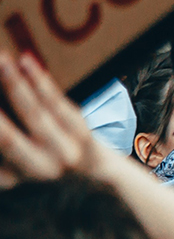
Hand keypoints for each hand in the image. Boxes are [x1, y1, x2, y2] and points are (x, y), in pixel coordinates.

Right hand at [0, 53, 106, 188]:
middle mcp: (41, 169)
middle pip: (7, 138)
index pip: (2, 144)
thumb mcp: (14, 172)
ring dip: (14, 83)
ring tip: (1, 59)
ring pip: (34, 112)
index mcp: (15, 178)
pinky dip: (41, 82)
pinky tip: (26, 62)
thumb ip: (3, 161)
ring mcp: (66, 152)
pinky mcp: (85, 134)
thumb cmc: (45, 167)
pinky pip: (58, 104)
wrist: (100, 178)